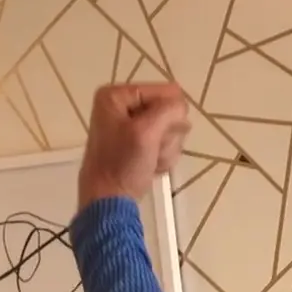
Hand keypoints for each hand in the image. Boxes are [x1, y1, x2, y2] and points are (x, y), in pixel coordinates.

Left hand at [79, 82, 191, 207]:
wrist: (109, 200)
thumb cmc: (122, 164)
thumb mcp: (146, 132)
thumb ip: (169, 110)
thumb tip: (182, 106)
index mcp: (117, 95)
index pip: (166, 92)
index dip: (170, 115)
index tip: (158, 135)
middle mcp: (123, 105)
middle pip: (170, 112)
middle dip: (167, 135)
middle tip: (152, 149)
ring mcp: (132, 125)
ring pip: (171, 130)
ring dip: (166, 149)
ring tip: (150, 161)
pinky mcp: (138, 143)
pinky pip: (165, 144)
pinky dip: (162, 158)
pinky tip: (150, 166)